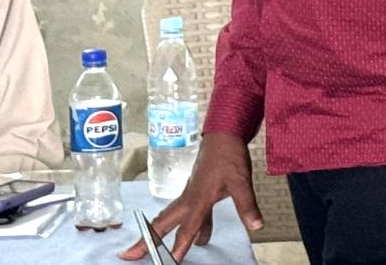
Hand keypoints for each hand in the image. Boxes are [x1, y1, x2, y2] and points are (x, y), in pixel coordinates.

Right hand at [118, 132, 262, 261]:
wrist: (224, 133)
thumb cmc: (229, 154)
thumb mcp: (241, 181)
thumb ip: (247, 205)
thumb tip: (256, 225)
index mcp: (198, 198)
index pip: (187, 227)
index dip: (179, 245)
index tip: (171, 260)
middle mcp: (189, 198)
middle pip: (164, 223)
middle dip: (148, 240)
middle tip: (130, 254)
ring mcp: (191, 194)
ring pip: (172, 218)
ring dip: (162, 234)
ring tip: (155, 251)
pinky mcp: (197, 191)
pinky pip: (188, 213)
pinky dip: (188, 226)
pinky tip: (201, 237)